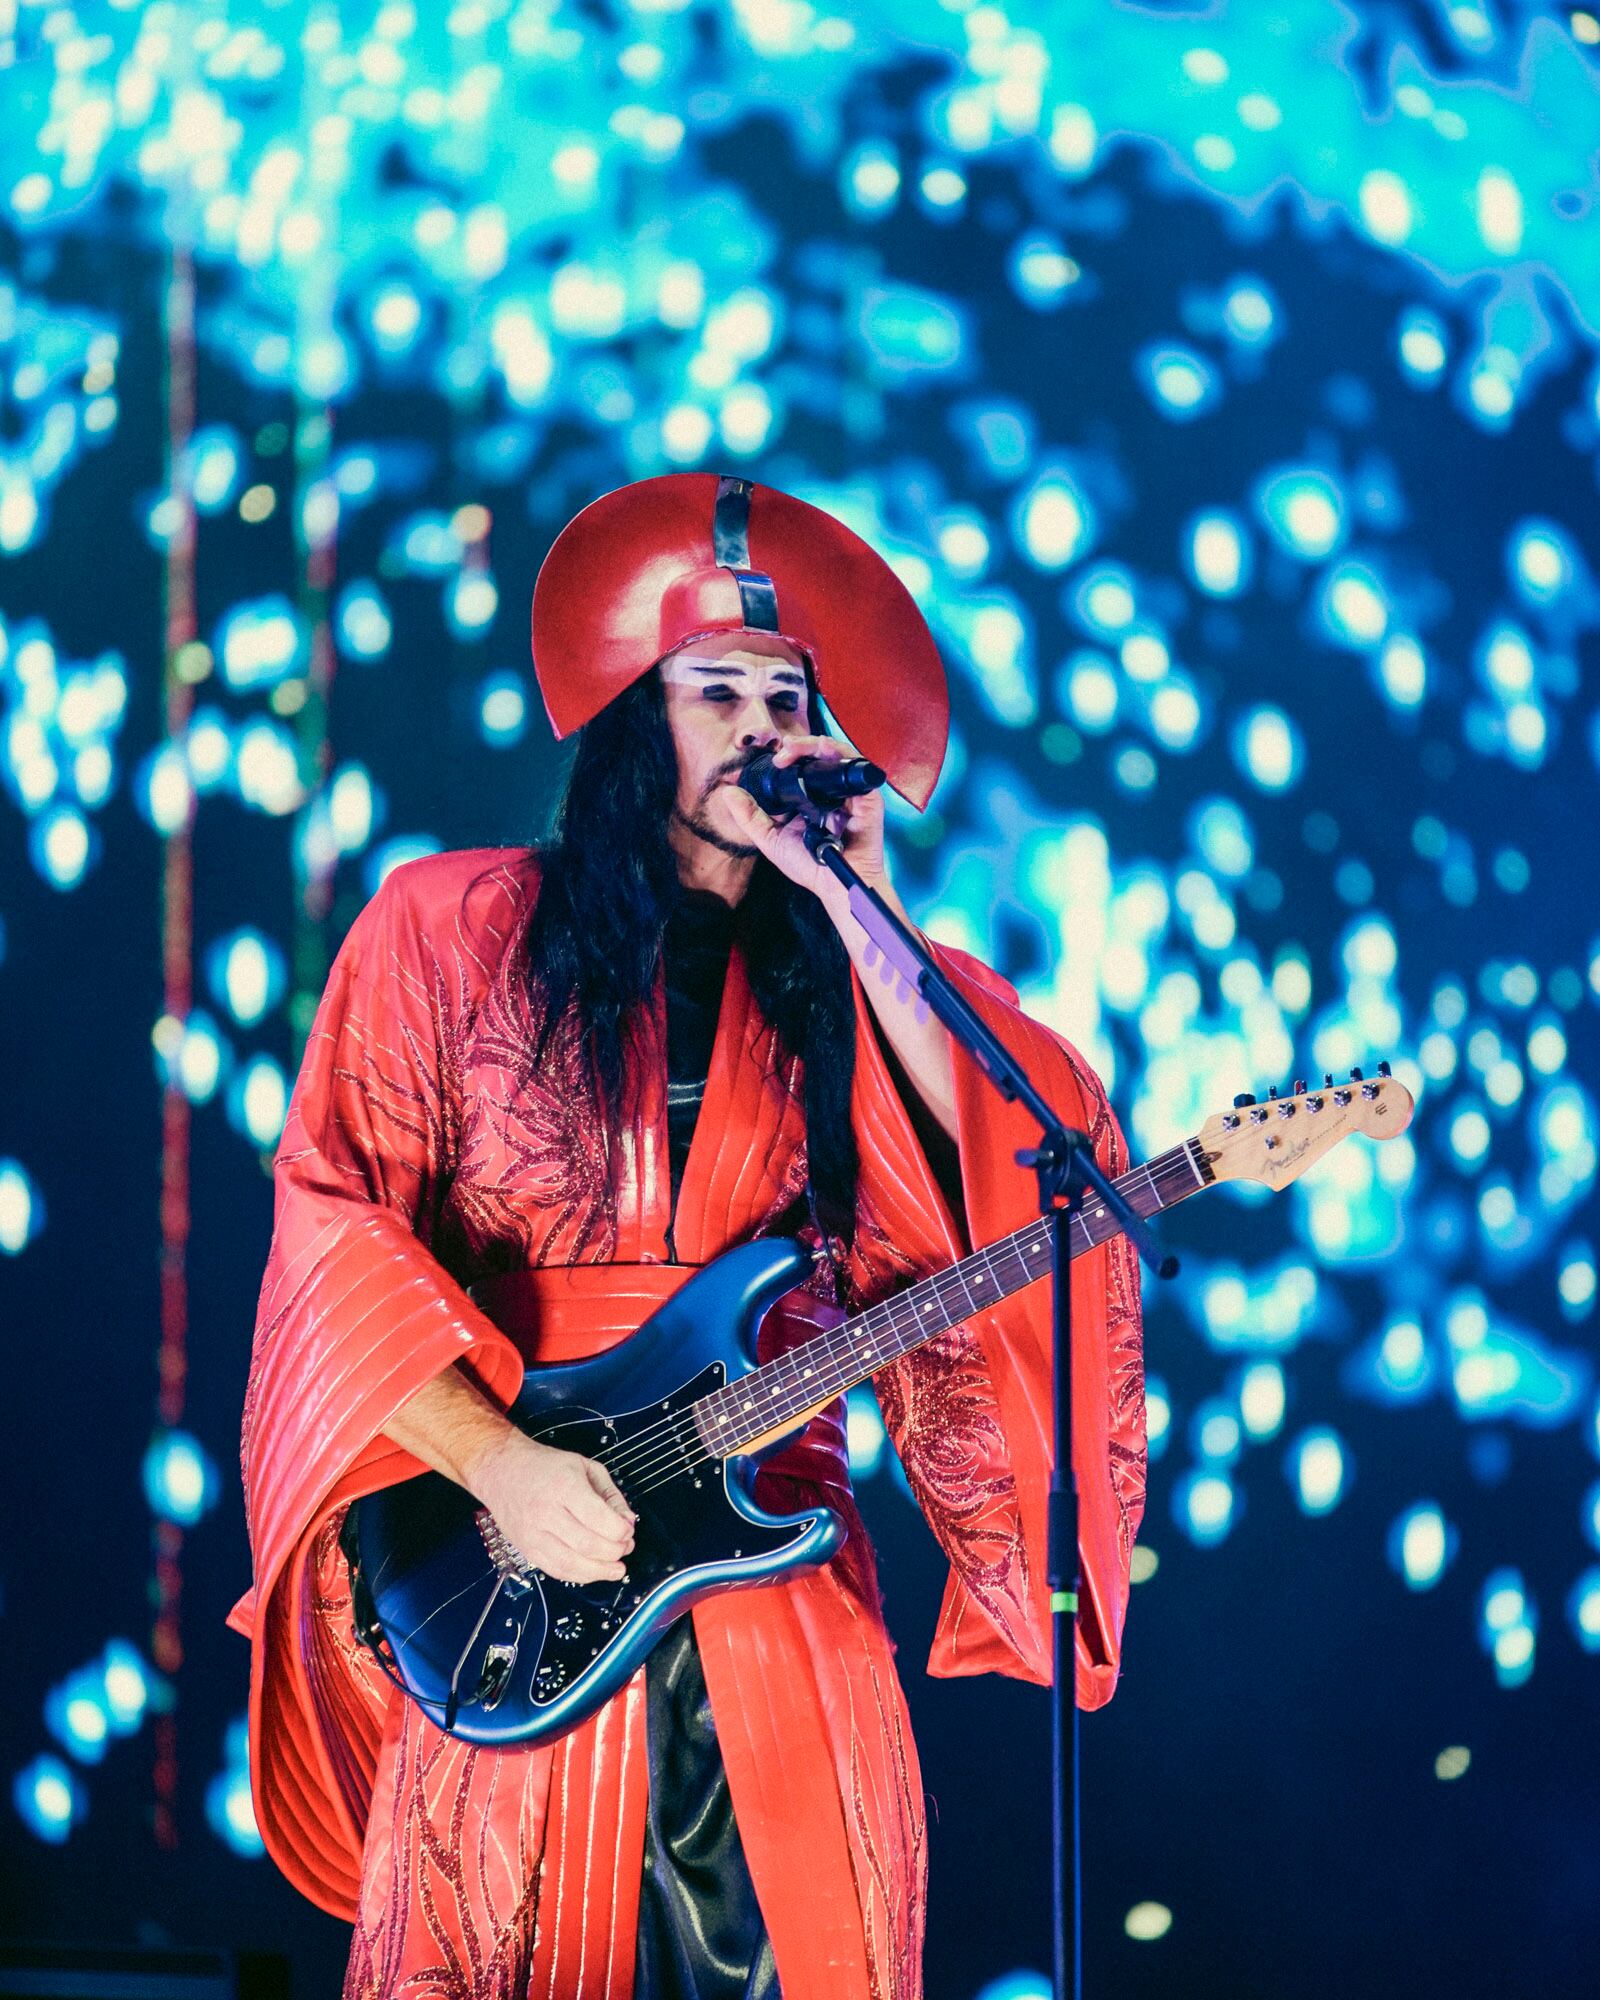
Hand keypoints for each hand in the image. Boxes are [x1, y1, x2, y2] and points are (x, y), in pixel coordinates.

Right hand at [471, 1429, 635, 1585]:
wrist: (502, 1469)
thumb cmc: (543, 1466)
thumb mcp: (584, 1466)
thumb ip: (610, 1493)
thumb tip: (627, 1520)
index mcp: (564, 1486)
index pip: (598, 1519)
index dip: (621, 1530)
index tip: (628, 1529)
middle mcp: (547, 1512)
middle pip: (588, 1544)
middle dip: (615, 1551)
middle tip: (625, 1547)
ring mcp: (534, 1534)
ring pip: (571, 1564)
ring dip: (600, 1571)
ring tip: (616, 1568)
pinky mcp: (527, 1549)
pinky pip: (556, 1571)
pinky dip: (579, 1575)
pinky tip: (593, 1571)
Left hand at [720, 735, 888, 907]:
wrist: (834, 886)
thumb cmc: (809, 866)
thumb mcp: (771, 839)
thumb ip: (750, 816)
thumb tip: (728, 792)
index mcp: (811, 799)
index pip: (802, 766)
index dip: (789, 756)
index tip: (773, 758)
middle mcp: (831, 793)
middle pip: (819, 756)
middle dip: (800, 746)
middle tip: (782, 750)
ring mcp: (849, 794)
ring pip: (837, 754)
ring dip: (816, 744)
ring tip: (795, 747)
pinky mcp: (866, 797)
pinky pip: (856, 767)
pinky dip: (840, 754)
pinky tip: (824, 751)